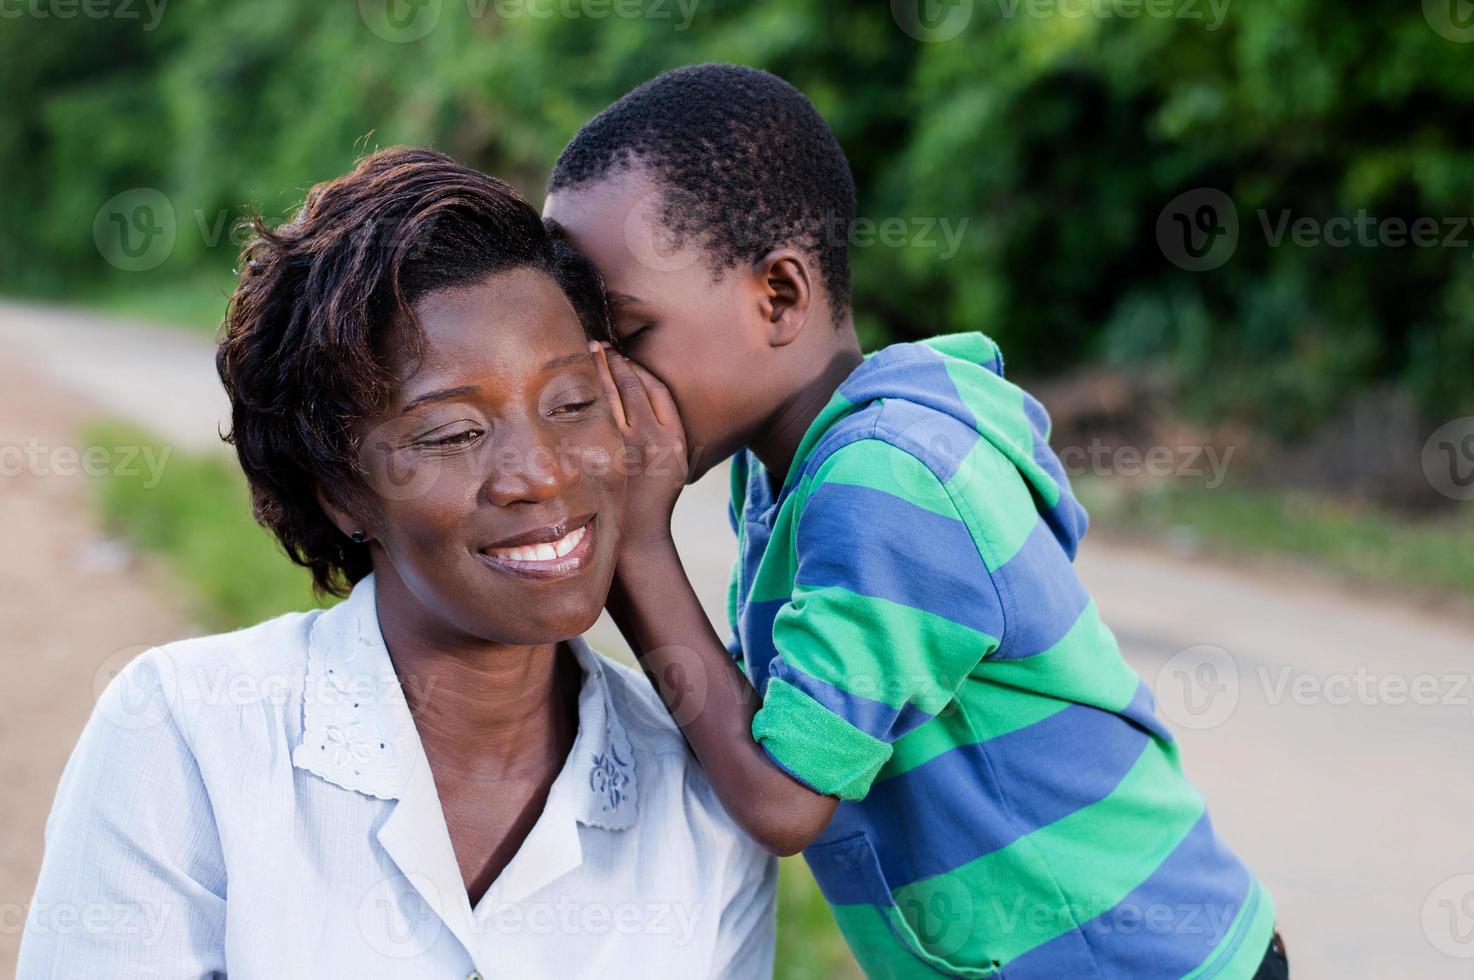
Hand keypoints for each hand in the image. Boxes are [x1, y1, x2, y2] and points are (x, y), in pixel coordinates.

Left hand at [589, 342, 687, 554]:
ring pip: (612, 394)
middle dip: (616, 360)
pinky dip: (586, 392)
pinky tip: (575, 382)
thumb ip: (668, 433)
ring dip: (599, 368)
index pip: (657, 389)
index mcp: (674, 438)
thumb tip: (650, 399)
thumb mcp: (676, 464)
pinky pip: (594, 413)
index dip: (641, 368)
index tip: (627, 357)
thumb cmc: (654, 500)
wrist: (638, 536)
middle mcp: (652, 437)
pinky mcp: (604, 454)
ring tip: (588, 352)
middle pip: (634, 384)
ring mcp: (626, 445)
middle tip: (601, 345)